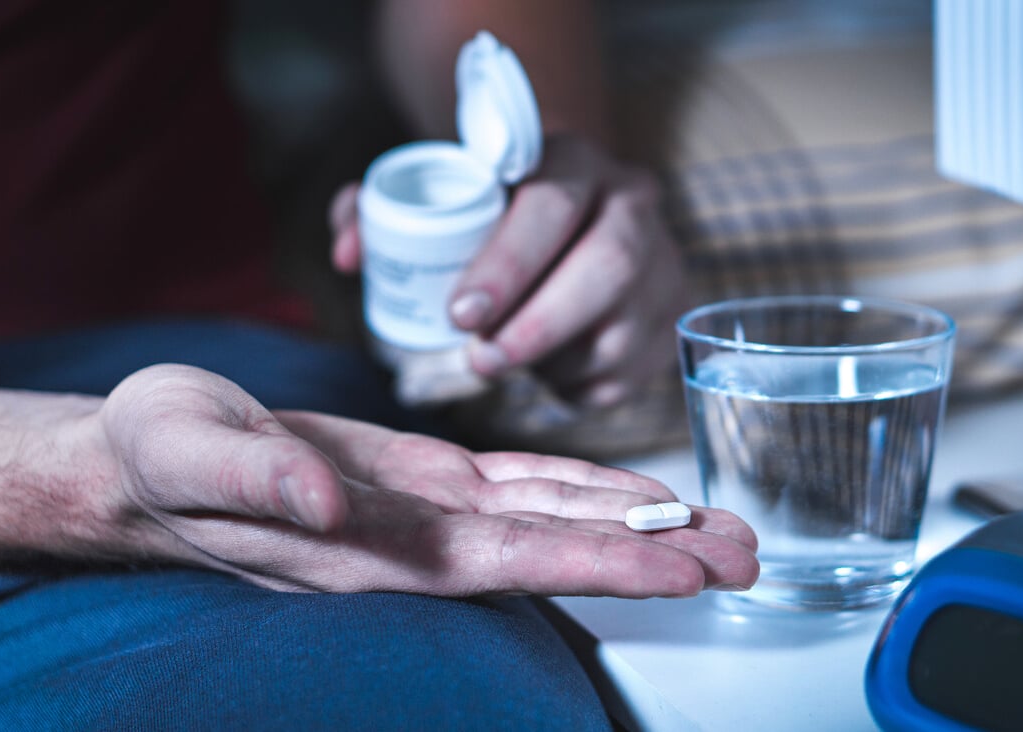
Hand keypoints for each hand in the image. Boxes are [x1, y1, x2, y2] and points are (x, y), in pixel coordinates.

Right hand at [98, 364, 757, 595]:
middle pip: (558, 549)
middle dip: (654, 555)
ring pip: (554, 518)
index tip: (681, 570)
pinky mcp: (423, 477)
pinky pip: (520, 485)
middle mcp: (417, 540)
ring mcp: (426, 511)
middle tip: (749, 556)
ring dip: (640, 523)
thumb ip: (257, 477)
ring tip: (721, 530)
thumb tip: (329, 497)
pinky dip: (584, 487)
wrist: (140, 458)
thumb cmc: (155, 454)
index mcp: (372, 545)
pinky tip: (636, 493)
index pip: (506, 560)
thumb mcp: (185, 448)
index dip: (597, 562)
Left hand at [330, 135, 688, 408]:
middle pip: (608, 267)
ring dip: (556, 362)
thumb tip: (350, 254)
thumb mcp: (436, 196)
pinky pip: (632, 370)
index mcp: (572, 161)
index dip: (507, 264)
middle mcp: (632, 202)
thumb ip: (378, 213)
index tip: (459, 314)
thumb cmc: (489, 213)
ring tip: (505, 365)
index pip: (552, 207)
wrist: (567, 210)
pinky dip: (582, 388)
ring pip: (625, 327)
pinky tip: (548, 375)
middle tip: (479, 360)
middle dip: (538, 325)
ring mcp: (663, 260)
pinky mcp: (673, 314)